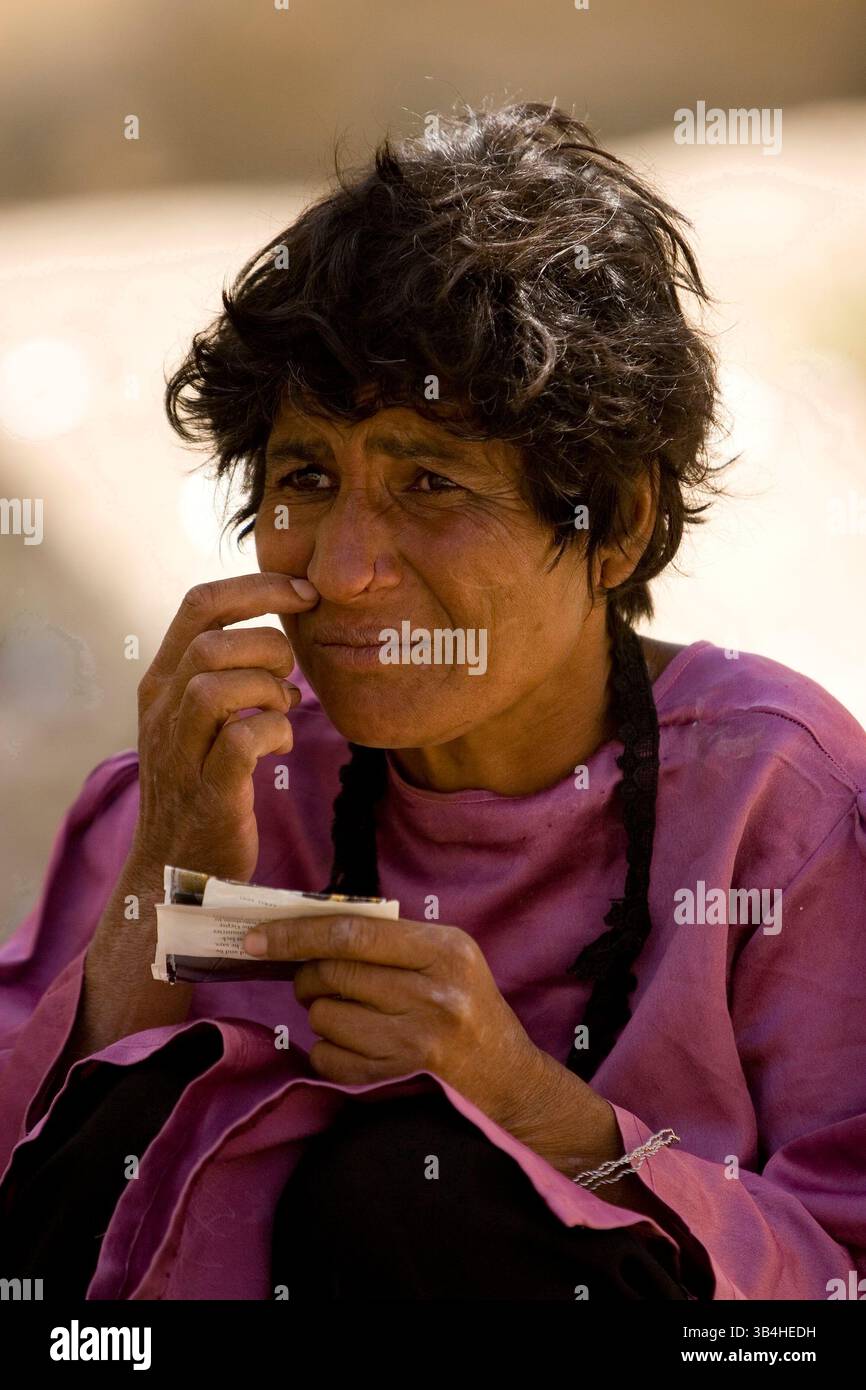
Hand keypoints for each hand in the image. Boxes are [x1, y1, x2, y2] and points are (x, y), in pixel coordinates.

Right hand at [132, 571, 317, 884]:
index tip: (304, 593)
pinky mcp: (209, 793)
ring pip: (215, 687)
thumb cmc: (200, 785)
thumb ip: (225, 674)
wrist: (174, 868)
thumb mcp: (199, 720)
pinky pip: (240, 741)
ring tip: (284, 710)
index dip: (258, 587)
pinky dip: (274, 732)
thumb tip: (280, 635)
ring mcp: (181, 753)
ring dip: (268, 690)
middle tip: (290, 676)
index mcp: (162, 682)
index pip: (199, 603)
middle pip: (210, 642)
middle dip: (268, 645)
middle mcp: (163, 710)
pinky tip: (282, 744)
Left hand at [243, 912, 599, 1140]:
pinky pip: (329, 1059)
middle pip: (334, 974)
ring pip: (325, 1018)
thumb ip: (391, 940)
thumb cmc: (470, 1008)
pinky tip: (354, 1045)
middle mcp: (433, 995)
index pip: (353, 934)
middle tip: (310, 981)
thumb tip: (308, 928)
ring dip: (321, 1015)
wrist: (510, 1081)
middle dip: (307, 977)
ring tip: (349, 1015)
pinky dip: (327, 1050)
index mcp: (444, 951)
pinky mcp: (399, 1080)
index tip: (256, 938)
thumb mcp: (448, 959)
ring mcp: (416, 1042)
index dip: (296, 934)